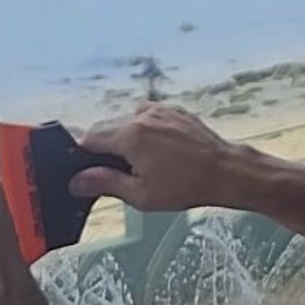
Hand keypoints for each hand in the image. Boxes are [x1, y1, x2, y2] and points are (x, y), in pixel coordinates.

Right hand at [69, 104, 246, 212]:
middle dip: (104, 148)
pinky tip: (157, 151)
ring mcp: (159, 110)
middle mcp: (142, 115)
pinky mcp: (173, 110)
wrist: (226, 171)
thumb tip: (77, 181)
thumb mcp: (141, 195)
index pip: (88, 139)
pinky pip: (146, 116)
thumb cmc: (188, 186)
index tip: (88, 171)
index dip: (83, 156)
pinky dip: (143, 130)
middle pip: (104, 128)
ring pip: (124, 121)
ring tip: (142, 163)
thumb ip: (105, 184)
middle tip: (118, 172)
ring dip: (124, 138)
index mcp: (130, 135)